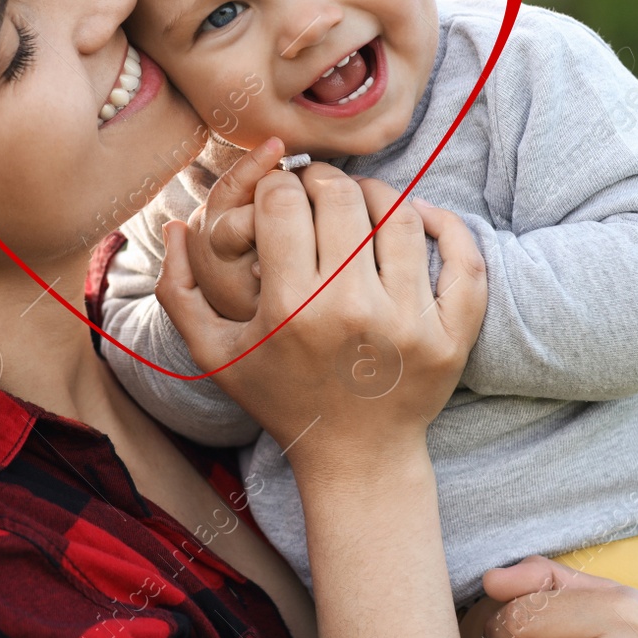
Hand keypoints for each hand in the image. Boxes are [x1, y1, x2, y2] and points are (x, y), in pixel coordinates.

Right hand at [156, 159, 487, 473]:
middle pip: (341, 197)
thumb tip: (174, 224)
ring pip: (400, 215)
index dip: (275, 184)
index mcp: (289, 309)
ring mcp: (408, 322)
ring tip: (360, 200)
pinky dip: (446, 225)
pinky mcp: (452, 335)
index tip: (277, 194)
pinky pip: (463, 258)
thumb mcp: (214, 354)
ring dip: (377, 193)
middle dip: (321, 179)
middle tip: (315, 187)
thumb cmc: (282, 398)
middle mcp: (350, 311)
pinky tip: (420, 217)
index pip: (282, 203)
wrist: (357, 458)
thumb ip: (178, 292)